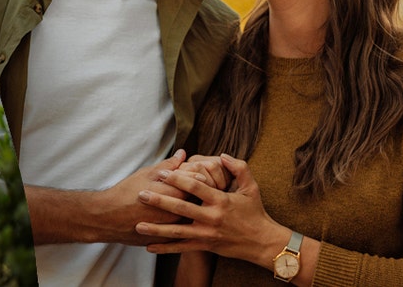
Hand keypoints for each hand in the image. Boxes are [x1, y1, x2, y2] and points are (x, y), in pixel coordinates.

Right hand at [94, 149, 194, 244]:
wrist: (108, 218)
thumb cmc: (126, 193)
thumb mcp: (146, 174)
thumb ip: (167, 165)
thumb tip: (182, 154)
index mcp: (174, 194)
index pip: (197, 183)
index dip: (199, 176)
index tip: (199, 173)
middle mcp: (178, 213)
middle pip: (197, 201)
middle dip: (198, 192)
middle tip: (195, 186)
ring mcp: (173, 229)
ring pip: (190, 218)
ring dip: (190, 209)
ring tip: (183, 201)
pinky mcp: (167, 240)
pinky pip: (180, 232)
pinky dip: (181, 223)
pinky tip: (174, 217)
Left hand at [135, 154, 290, 267]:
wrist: (263, 243)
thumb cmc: (255, 212)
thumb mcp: (251, 187)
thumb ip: (238, 168)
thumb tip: (222, 155)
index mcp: (221, 200)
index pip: (195, 187)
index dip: (177, 179)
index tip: (161, 172)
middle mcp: (212, 217)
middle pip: (181, 208)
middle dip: (160, 201)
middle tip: (141, 194)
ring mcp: (208, 234)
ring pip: (178, 231)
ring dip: (157, 228)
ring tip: (138, 224)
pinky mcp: (206, 246)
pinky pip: (182, 247)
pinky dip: (166, 248)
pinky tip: (149, 247)